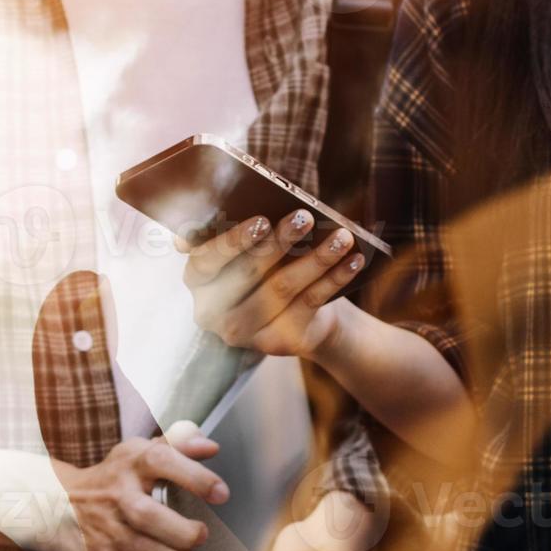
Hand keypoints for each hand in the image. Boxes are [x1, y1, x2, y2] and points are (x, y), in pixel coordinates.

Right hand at [53, 426, 227, 550]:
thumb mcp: (137, 453)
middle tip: (203, 535)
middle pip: (147, 514)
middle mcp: (117, 496)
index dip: (193, 475)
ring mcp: (107, 531)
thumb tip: (211, 447)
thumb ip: (176, 444)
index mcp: (131, 464)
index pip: (161, 460)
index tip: (222, 493)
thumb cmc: (111, 477)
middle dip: (180, 530)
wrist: (52, 503)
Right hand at [185, 210, 367, 356]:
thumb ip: (251, 231)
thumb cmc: (267, 266)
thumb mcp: (251, 249)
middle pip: (248, 273)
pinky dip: (334, 279)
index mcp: (197, 280)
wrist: (297, 315)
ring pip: (282, 289)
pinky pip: (308, 304)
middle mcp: (212, 311)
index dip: (233, 241)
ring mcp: (242, 333)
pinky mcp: (275, 343)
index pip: (205, 260)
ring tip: (342, 237)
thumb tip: (280, 208)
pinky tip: (353, 261)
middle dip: (280, 242)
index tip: (262, 221)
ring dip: (316, 259)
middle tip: (305, 218)